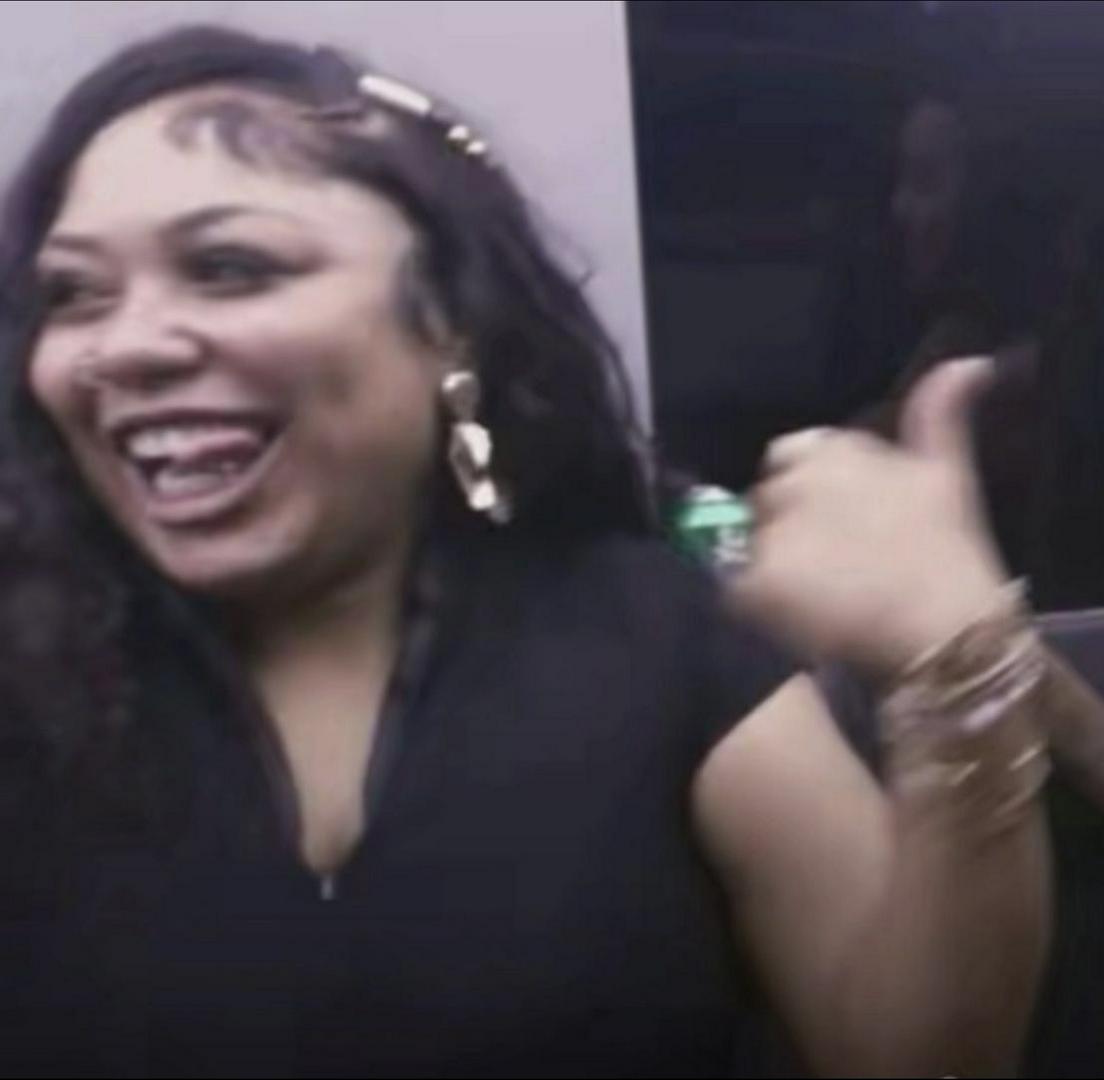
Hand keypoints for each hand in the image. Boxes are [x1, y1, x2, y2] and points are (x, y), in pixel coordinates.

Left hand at [731, 357, 1010, 675]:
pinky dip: (755, 600)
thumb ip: (939, 413)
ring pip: (750, 542)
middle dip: (787, 523)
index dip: (807, 488)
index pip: (790, 455)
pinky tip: (793, 614)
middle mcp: (793, 483)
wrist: (945, 626)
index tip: (836, 519)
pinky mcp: (755, 582)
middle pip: (766, 498)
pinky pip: (736, 587)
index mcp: (832, 452)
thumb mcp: (947, 472)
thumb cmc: (948, 550)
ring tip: (816, 591)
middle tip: (829, 561)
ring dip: (771, 560)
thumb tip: (966, 361)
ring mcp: (771, 533)